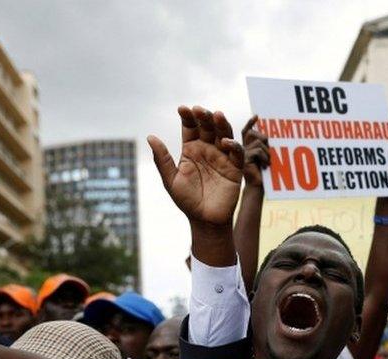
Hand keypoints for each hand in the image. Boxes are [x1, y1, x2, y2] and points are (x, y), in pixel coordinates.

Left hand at [149, 106, 244, 227]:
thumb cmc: (186, 201)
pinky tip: (226, 142)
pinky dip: (233, 146)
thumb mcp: (170, 180)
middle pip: (208, 127)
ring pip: (224, 134)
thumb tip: (150, 136)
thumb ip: (162, 159)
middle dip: (205, 117)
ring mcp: (222, 158)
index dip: (188, 117)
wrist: (204, 220)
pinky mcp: (234, 168)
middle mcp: (207, 150)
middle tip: (200, 110)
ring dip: (221, 124)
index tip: (182, 108)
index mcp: (191, 150)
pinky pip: (237, 154)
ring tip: (216, 115)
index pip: (190, 128)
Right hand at [242, 115, 269, 187]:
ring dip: (267, 152)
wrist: (258, 186)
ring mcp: (241, 154)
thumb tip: (268, 136)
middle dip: (264, 139)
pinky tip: (266, 165)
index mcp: (246, 146)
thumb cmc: (264, 172)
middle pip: (253, 133)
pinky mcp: (243, 160)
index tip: (257, 116)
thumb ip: (265, 145)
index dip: (250, 123)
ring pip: (258, 142)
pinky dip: (265, 157)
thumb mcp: (266, 155)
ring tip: (268, 162)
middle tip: (270, 151)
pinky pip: (258, 151)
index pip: (247, 131)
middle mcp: (241, 148)